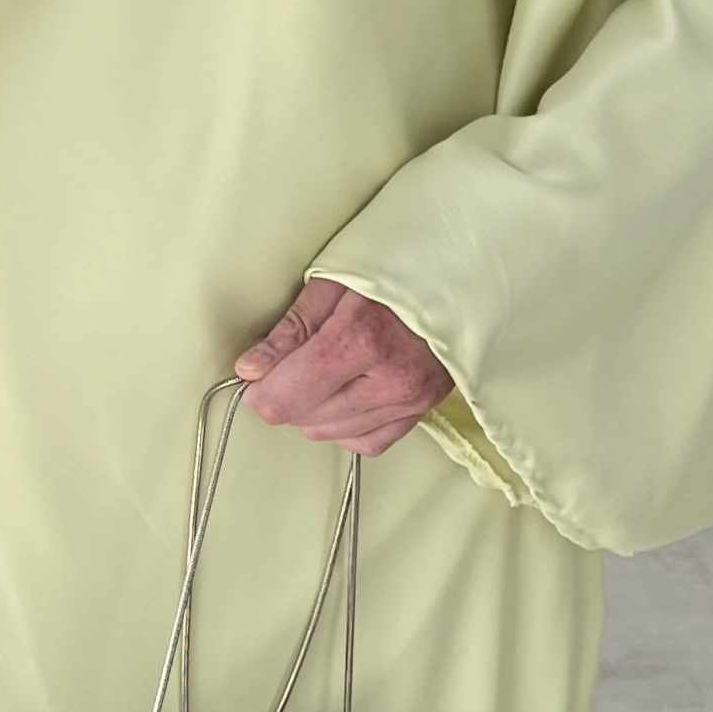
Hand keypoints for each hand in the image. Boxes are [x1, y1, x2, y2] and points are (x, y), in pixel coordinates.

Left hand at [234, 278, 451, 456]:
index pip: (285, 398)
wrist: (462, 276)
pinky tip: (346, 393)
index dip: (260, 389)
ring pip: (329, 433)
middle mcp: (388, 380)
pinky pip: (365, 441)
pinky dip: (345, 424)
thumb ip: (291, 328)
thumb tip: (251, 369)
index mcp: (360, 340)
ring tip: (327, 368)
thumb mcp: (335, 280)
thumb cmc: (397, 270)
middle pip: (303, 419)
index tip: (258, 371)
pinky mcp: (421, 412)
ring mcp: (409, 402)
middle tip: (297, 359)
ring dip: (315, 409)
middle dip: (288, 393)